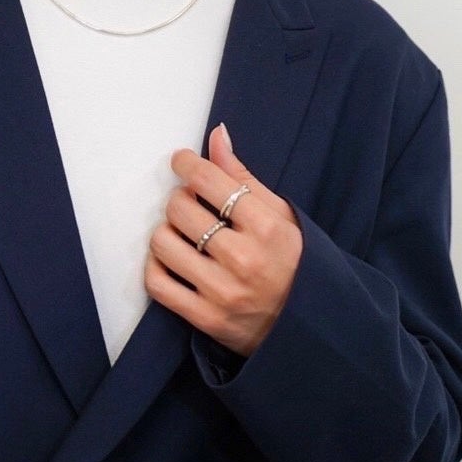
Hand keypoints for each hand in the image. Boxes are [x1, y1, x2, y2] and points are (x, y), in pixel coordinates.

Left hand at [145, 123, 302, 356]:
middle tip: (191, 204)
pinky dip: (156, 266)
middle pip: (180, 209)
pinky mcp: (205, 319)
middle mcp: (243, 260)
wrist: (305, 326)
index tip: (182, 161)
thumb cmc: (293, 262)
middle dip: (180, 199)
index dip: (187, 164)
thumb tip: (216, 136)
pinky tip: (172, 259)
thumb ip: (243, 177)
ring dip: (167, 232)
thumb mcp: (280, 215)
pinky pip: (158, 284)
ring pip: (163, 243)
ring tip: (184, 234)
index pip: (208, 181)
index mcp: (266, 228)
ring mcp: (222, 292)